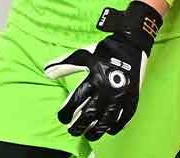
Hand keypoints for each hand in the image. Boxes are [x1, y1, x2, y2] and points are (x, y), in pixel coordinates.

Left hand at [43, 1, 162, 140]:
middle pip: (90, 114)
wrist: (131, 45)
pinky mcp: (133, 99)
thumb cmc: (104, 50)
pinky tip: (108, 130)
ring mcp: (121, 96)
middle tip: (72, 131)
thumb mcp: (82, 55)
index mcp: (94, 77)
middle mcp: (108, 89)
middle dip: (79, 125)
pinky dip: (116, 126)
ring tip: (88, 136)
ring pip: (107, 120)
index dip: (67, 112)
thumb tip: (46, 73)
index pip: (76, 100)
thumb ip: (64, 65)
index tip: (61, 118)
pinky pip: (124, 118)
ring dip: (96, 130)